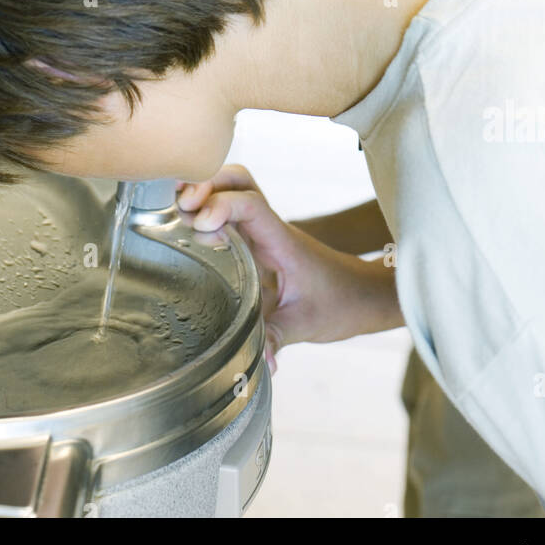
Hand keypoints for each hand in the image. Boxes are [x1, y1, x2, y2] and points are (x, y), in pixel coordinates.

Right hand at [176, 164, 402, 373]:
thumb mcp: (307, 323)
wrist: (363, 295)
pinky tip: (194, 228)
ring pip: (234, 189)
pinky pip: (233, 212)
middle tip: (182, 207)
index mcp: (283, 241)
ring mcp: (264, 232)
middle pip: (238, 181)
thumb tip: (261, 364)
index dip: (222, 205)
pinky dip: (211, 208)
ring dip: (206, 191)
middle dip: (207, 184)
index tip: (201, 223)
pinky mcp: (259, 241)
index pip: (251, 205)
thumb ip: (279, 339)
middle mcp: (271, 229)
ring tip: (181, 213)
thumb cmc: (341, 303)